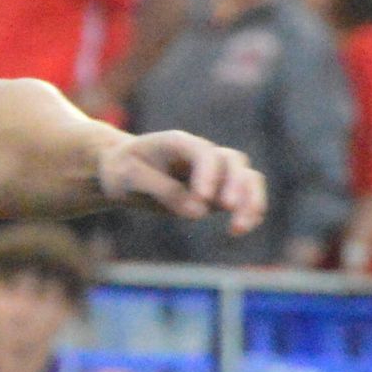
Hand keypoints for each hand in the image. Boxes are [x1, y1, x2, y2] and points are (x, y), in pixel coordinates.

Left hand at [98, 130, 266, 231]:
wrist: (121, 171)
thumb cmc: (122, 169)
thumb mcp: (129, 177)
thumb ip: (162, 190)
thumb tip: (199, 211)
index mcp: (179, 142)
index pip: (204, 153)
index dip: (208, 174)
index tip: (203, 199)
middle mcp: (202, 154)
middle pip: (234, 162)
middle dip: (236, 185)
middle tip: (227, 209)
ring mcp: (213, 172)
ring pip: (247, 178)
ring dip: (250, 201)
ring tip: (238, 228)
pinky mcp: (217, 191)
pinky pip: (244, 196)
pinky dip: (249, 210)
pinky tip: (241, 229)